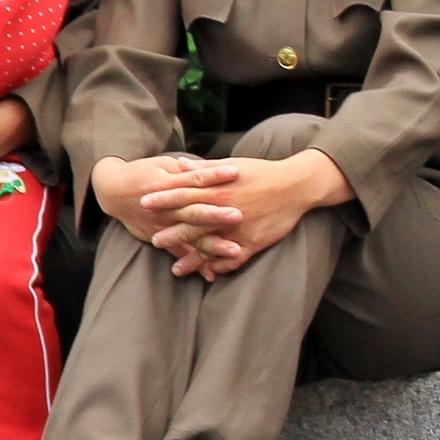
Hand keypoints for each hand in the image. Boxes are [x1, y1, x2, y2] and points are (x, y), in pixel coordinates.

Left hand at [95, 149, 350, 277]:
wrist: (296, 185)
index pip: (183, 194)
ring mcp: (238, 228)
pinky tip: (210, 274)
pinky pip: (233, 259)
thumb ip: (203, 168)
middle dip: (171, 233)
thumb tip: (178, 164)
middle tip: (153, 241)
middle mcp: (224, 209)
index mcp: (218, 188)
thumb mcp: (231, 165)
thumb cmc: (262, 172)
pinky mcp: (253, 241)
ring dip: (192, 259)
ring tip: (176, 269)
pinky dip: (221, 267)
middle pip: (191, 223)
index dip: (163, 198)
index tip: (144, 202)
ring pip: (209, 246)